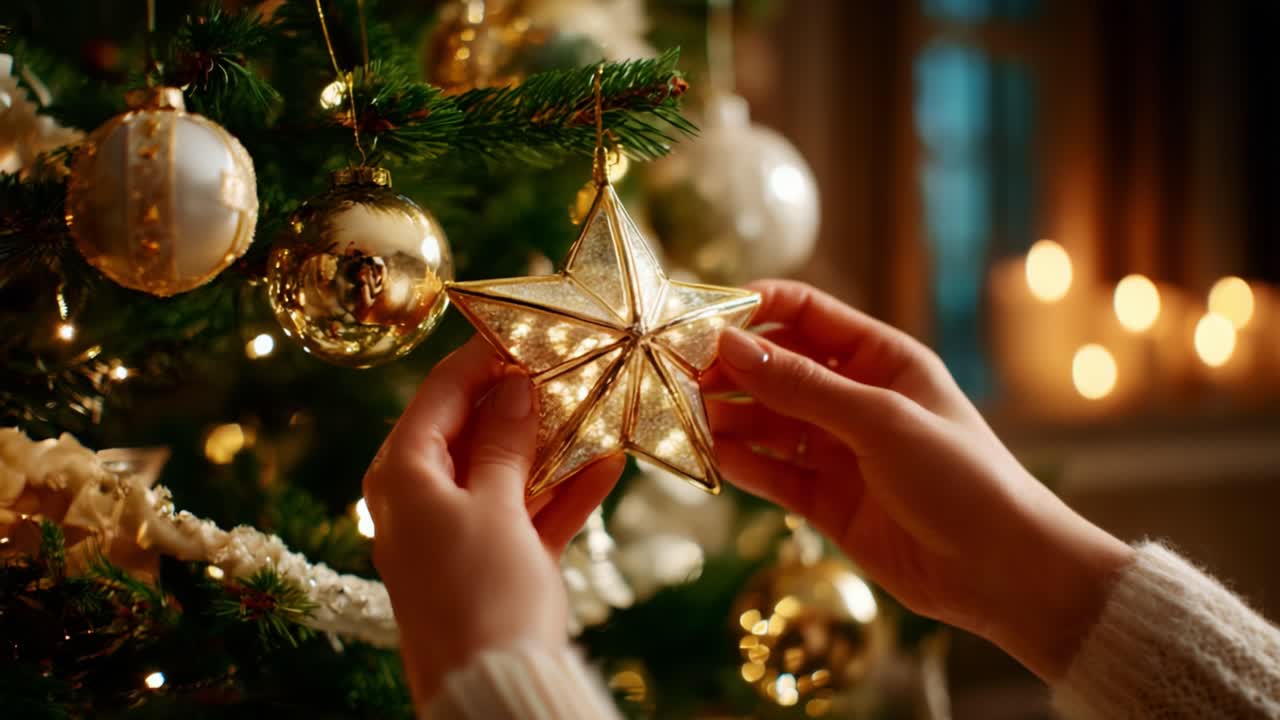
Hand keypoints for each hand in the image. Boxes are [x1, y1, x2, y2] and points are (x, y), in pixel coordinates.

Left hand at [362, 337, 624, 704]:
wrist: (488, 688)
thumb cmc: (480, 591)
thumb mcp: (495, 506)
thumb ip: (505, 442)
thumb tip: (516, 385)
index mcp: (402, 474)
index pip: (439, 394)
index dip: (481, 356)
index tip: (525, 327)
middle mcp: (421, 497)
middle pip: (473, 428)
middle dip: (523, 399)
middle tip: (568, 364)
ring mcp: (458, 530)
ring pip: (506, 469)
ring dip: (551, 443)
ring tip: (596, 405)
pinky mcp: (493, 562)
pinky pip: (527, 512)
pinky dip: (562, 491)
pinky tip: (608, 464)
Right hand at [705, 280, 1132, 680]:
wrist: (1002, 572)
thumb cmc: (961, 478)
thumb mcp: (880, 420)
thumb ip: (802, 386)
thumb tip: (729, 345)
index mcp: (880, 359)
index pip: (804, 313)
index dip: (754, 308)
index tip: (702, 317)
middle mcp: (854, 398)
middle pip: (775, 368)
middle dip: (728, 368)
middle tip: (677, 374)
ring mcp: (837, 450)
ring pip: (766, 422)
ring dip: (726, 417)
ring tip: (682, 417)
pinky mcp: (825, 500)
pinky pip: (771, 472)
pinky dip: (740, 463)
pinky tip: (708, 457)